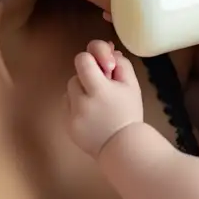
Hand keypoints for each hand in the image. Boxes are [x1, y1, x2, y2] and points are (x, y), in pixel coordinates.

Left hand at [66, 39, 143, 156]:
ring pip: (69, 91)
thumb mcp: (132, 85)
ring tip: (96, 104)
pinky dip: (76, 106)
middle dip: (88, 78)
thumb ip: (121, 63)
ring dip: (81, 92)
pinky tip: (90, 115)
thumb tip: (108, 51)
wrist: (123, 147)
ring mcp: (72, 115)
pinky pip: (66, 107)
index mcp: (99, 89)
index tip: (106, 68)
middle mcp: (82, 102)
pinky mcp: (67, 126)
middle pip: (75, 76)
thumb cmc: (129, 113)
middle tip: (103, 88)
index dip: (93, 59)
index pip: (83, 59)